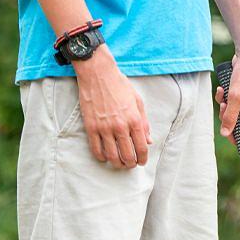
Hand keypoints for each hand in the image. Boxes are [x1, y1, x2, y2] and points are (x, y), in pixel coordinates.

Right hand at [74, 50, 150, 168]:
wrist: (98, 75)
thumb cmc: (120, 86)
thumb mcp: (138, 101)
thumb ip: (144, 122)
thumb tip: (148, 140)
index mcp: (134, 120)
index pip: (142, 147)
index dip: (143, 158)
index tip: (142, 161)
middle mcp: (120, 126)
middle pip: (127, 155)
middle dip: (131, 164)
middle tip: (131, 165)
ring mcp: (104, 128)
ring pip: (112, 156)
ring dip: (117, 164)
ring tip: (119, 163)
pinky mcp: (91, 127)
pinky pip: (96, 149)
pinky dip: (101, 157)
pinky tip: (105, 157)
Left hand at [216, 48, 239, 157]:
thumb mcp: (235, 96)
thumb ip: (230, 116)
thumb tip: (226, 134)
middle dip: (231, 125)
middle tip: (223, 119)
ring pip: (236, 116)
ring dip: (225, 110)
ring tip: (223, 98)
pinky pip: (233, 105)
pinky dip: (225, 100)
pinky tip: (222, 90)